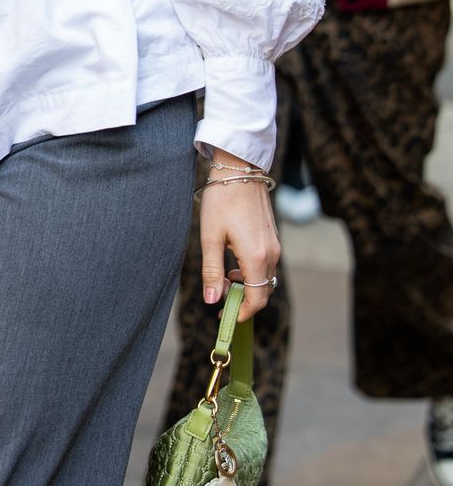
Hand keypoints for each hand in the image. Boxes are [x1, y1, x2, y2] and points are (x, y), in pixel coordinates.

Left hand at [198, 153, 279, 323]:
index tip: (223, 316)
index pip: (256, 299)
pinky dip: (252, 272)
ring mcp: (275, 245)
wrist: (239, 169)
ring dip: (247, 286)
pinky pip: (266, 264)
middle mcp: (272, 254)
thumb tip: (212, 300)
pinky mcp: (273, 237)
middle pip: (263, 291)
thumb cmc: (221, 200)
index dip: (241, 313)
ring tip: (224, 278)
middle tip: (220, 299)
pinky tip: (233, 262)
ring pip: (265, 278)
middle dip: (243, 301)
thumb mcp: (210, 237)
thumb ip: (212, 271)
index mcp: (257, 257)